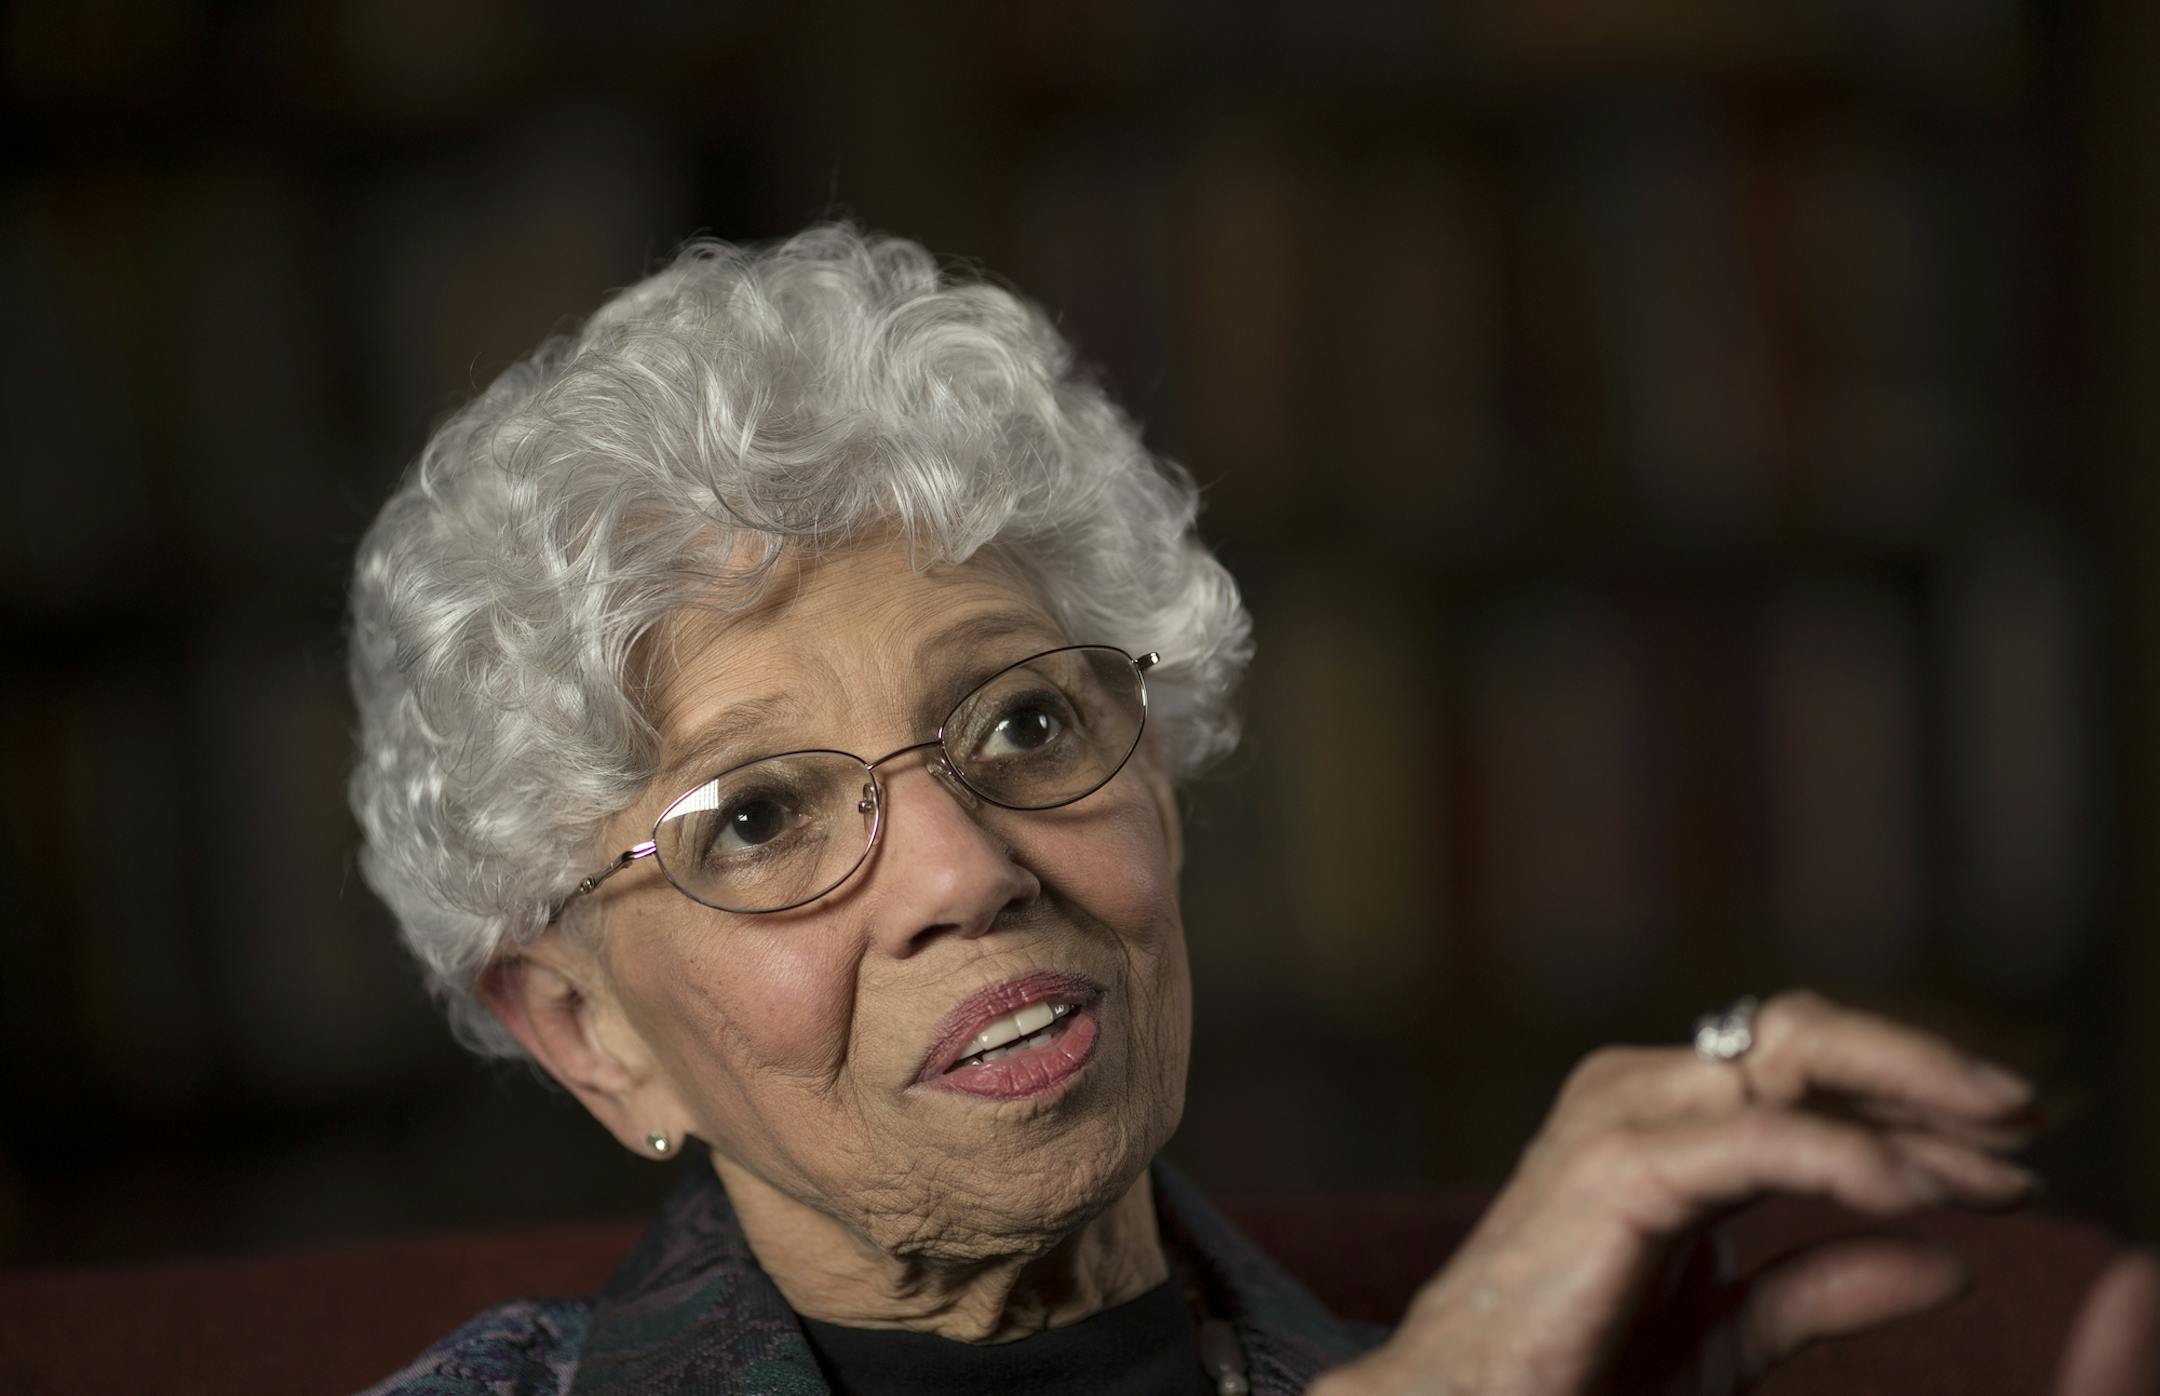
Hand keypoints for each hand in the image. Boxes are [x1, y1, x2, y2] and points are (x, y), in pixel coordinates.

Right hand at [1310, 990, 2042, 1395]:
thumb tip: (1952, 1259)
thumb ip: (1823, 1285)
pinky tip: (1915, 1196)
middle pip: (1806, 1035)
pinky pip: (1759, 1139)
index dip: (1914, 1101)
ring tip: (1997, 1163)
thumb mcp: (1725, 1328)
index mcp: (1662, 1119)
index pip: (1806, 1071)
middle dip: (1925, 1067)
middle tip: (2026, 1117)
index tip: (2011, 1157)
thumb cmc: (1571, 1369)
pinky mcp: (1616, 1168)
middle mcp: (1639, 1092)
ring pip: (1791, 1058)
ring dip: (1909, 1102)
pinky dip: (1849, 1159)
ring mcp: (1622, 1117)